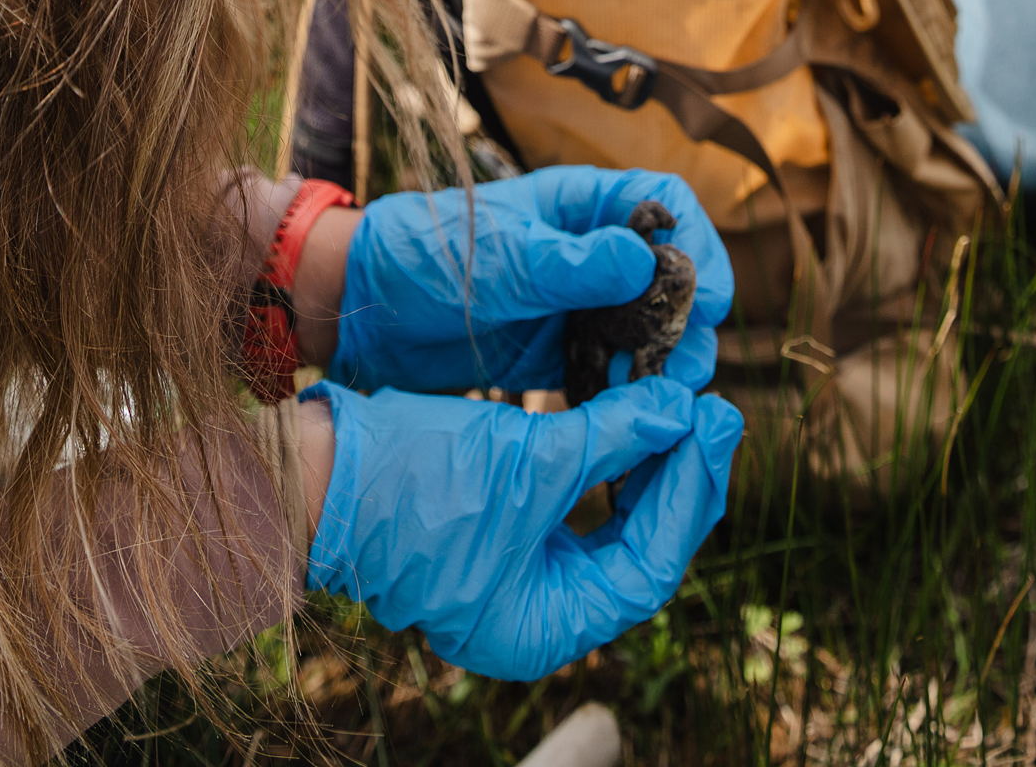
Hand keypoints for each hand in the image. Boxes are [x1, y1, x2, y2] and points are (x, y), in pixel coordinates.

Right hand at [304, 378, 741, 680]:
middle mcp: (537, 614)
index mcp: (543, 628)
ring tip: (678, 407)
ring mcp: (519, 575)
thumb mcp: (527, 459)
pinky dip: (606, 463)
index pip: (647, 568)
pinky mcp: (504, 533)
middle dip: (676, 481)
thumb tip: (682, 409)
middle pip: (636, 550)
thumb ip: (611, 436)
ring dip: (646, 467)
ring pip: (611, 526)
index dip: (689, 495)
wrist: (319, 472)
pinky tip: (629, 416)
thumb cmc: (412, 484)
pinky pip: (577, 506)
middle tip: (711, 411)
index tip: (716, 425)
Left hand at [330, 167, 733, 394]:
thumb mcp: (502, 258)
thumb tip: (644, 259)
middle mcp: (588, 253)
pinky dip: (625, 392)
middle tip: (689, 366)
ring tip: (665, 398)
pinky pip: (608, 369)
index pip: (664, 205)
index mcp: (580, 205)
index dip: (700, 244)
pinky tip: (629, 419)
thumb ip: (570, 263)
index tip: (713, 296)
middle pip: (668, 276)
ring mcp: (574, 304)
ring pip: (645, 328)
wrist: (365, 308)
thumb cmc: (428, 255)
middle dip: (689, 319)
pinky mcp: (555, 351)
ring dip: (663, 360)